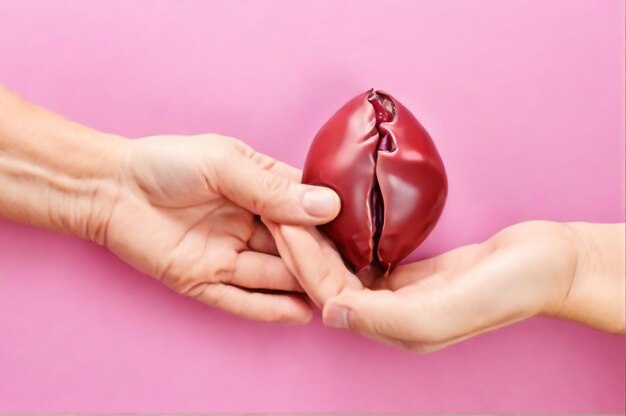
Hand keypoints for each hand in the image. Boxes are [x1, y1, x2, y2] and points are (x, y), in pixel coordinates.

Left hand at [102, 134, 339, 322]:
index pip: (304, 209)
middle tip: (351, 271)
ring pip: (274, 275)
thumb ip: (271, 188)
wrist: (109, 188)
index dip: (329, 222)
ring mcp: (230, 255)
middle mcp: (251, 225)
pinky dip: (270, 308)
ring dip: (302, 284)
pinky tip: (300, 313)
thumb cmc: (165, 165)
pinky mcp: (206, 282)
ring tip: (334, 294)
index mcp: (260, 190)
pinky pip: (243, 299)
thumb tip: (327, 206)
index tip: (359, 234)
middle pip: (295, 247)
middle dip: (319, 259)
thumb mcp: (223, 164)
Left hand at [264, 220, 624, 350]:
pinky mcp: (410, 274)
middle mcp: (391, 316)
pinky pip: (365, 258)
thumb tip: (330, 314)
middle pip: (331, 282)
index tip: (282, 222)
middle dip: (303, 249)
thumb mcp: (448, 305)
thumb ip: (388, 317)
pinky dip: (344, 239)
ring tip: (297, 210)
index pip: (331, 295)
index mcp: (396, 328)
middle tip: (279, 209)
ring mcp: (399, 295)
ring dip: (320, 243)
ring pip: (345, 269)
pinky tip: (331, 218)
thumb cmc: (506, 287)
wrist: (547, 264)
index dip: (303, 261)